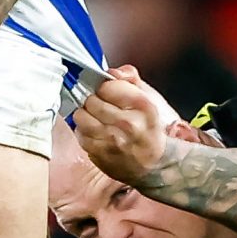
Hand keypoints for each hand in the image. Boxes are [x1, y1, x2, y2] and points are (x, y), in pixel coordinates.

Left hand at [75, 65, 179, 184]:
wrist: (156, 165)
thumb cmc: (150, 130)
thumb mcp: (150, 99)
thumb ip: (130, 79)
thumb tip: (112, 72)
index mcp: (142, 105)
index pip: (107, 85)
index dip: (105, 87)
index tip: (108, 92)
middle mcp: (128, 123)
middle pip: (92, 100)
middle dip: (94, 101)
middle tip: (102, 107)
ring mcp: (112, 140)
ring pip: (81, 116)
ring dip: (86, 116)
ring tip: (97, 119)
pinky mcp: (100, 154)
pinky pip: (80, 134)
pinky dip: (85, 132)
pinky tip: (97, 133)